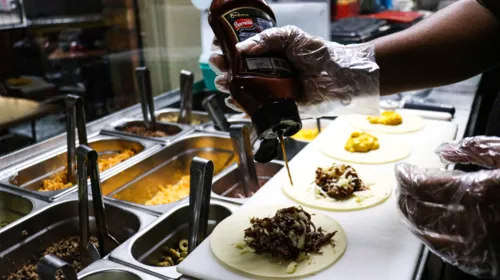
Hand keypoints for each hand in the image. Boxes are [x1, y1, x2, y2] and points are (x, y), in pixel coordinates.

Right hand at [209, 26, 379, 117]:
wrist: (338, 76)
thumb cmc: (319, 54)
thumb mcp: (290, 36)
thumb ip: (266, 38)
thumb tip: (241, 47)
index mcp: (269, 55)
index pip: (242, 54)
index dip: (227, 51)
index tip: (218, 49)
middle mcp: (267, 73)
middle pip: (237, 72)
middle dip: (224, 69)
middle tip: (219, 64)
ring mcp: (271, 91)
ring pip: (243, 91)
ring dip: (229, 87)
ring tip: (224, 82)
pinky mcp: (276, 107)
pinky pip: (255, 108)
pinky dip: (242, 106)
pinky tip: (234, 101)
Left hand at [395, 136, 499, 277]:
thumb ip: (474, 149)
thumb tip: (443, 150)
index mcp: (478, 192)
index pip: (420, 185)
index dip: (405, 176)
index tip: (402, 170)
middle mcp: (473, 223)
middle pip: (417, 211)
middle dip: (404, 196)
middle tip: (403, 187)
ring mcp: (478, 247)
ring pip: (426, 235)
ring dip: (413, 218)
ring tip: (411, 206)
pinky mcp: (484, 263)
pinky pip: (446, 253)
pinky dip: (432, 239)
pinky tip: (432, 229)